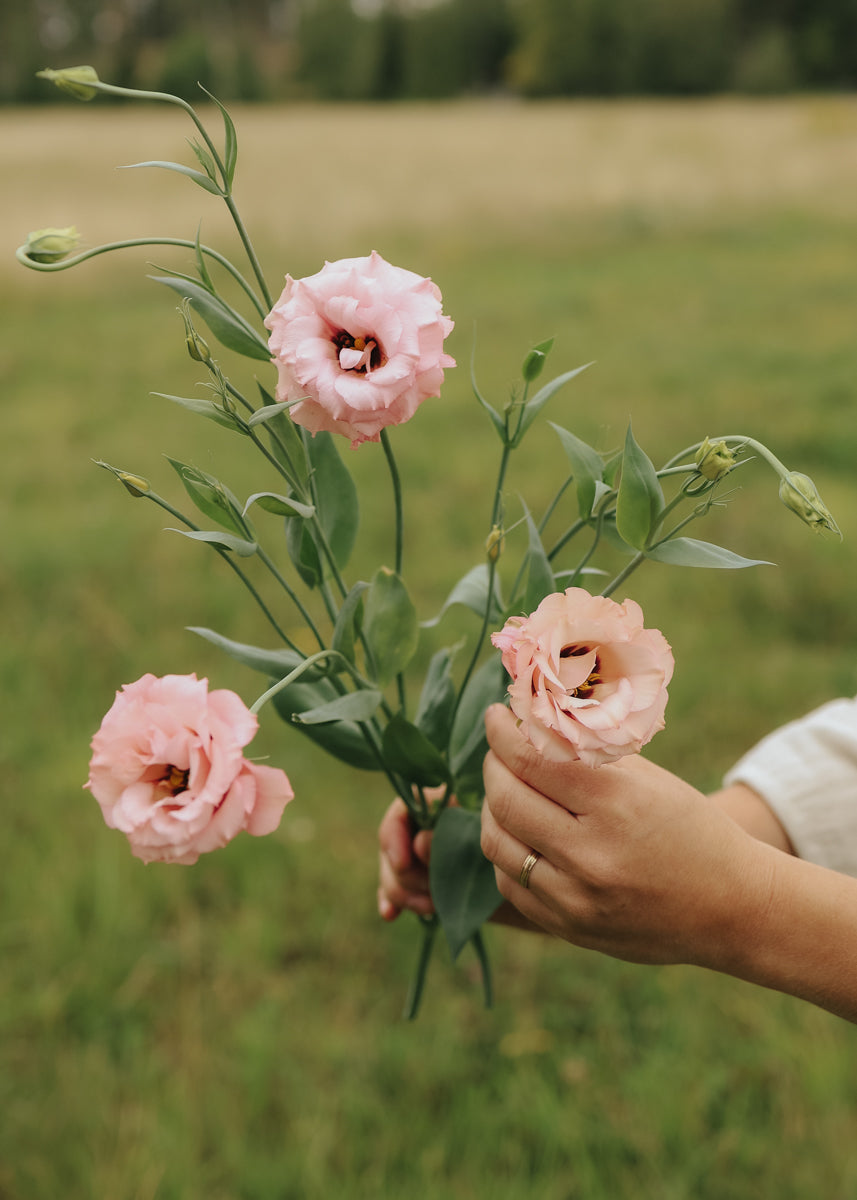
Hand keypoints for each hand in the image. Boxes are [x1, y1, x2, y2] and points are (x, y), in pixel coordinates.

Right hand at [376, 792, 540, 931]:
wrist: (568, 893)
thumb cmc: (551, 857)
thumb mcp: (512, 845)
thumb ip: (469, 838)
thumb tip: (423, 841)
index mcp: (465, 802)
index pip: (414, 803)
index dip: (397, 829)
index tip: (405, 860)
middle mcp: (448, 824)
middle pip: (400, 834)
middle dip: (400, 864)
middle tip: (425, 894)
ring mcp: (441, 855)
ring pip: (398, 860)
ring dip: (399, 884)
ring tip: (426, 905)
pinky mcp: (437, 884)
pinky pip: (403, 885)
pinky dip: (393, 898)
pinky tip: (391, 914)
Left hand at [481, 704, 778, 968]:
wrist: (732, 909)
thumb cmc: (692, 831)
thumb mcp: (650, 780)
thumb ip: (588, 753)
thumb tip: (530, 721)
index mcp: (616, 803)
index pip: (531, 759)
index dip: (502, 733)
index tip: (495, 716)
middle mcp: (591, 853)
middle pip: (506, 799)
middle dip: (492, 765)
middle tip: (497, 750)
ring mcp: (576, 897)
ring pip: (498, 842)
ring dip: (491, 808)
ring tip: (505, 789)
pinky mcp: (569, 927)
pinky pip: (509, 884)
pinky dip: (506, 851)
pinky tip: (518, 833)